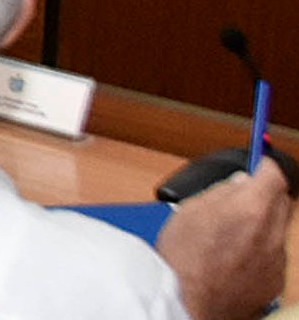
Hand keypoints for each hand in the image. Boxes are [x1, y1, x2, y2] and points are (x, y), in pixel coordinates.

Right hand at [159, 161, 289, 319]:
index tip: (259, 164)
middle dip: (267, 194)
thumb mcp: (189, 210)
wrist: (188, 303)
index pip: (275, 173)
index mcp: (251, 207)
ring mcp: (277, 258)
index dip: (265, 165)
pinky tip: (236, 255)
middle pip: (284, 200)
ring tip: (232, 232)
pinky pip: (276, 254)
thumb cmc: (182, 260)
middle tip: (243, 196)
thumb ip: (220, 191)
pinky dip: (262, 249)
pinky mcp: (276, 280)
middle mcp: (272, 232)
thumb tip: (238, 183)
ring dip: (264, 223)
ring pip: (280, 228)